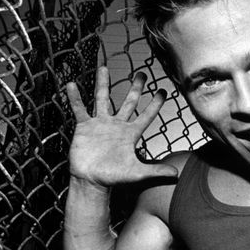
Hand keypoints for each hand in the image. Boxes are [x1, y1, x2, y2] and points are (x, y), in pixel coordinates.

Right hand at [66, 66, 176, 187]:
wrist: (91, 181)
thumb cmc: (114, 178)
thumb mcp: (137, 173)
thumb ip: (156, 171)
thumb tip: (177, 175)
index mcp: (131, 134)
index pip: (146, 115)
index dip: (155, 104)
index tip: (162, 90)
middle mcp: (117, 125)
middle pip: (128, 102)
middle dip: (135, 88)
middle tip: (142, 73)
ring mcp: (100, 124)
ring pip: (102, 99)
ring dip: (102, 84)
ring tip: (103, 68)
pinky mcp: (84, 127)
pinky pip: (79, 109)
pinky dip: (75, 98)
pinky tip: (71, 85)